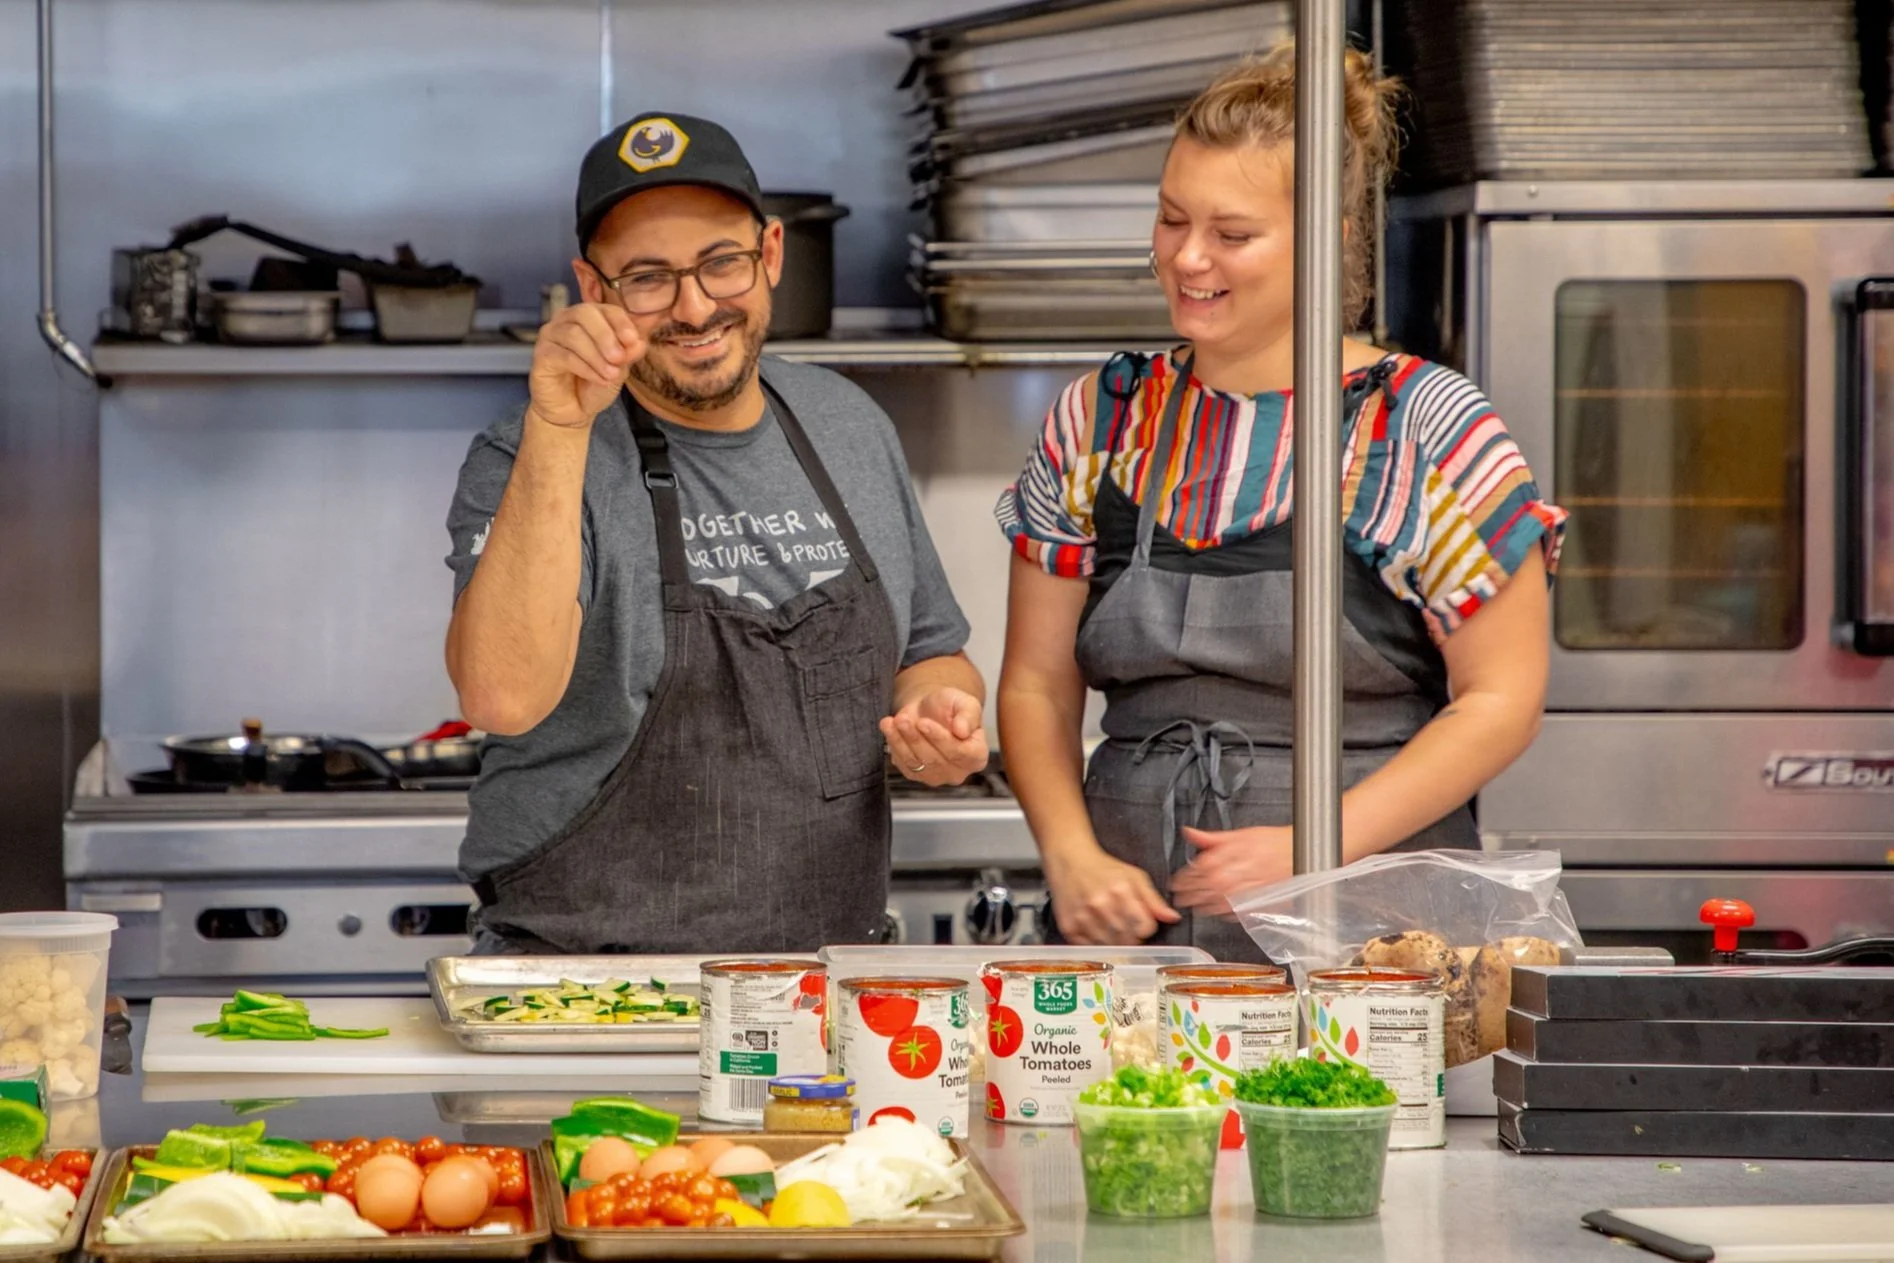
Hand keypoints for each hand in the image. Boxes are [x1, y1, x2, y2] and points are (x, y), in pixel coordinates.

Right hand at [527, 303, 646, 428]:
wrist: (573, 411)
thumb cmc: (594, 384)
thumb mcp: (618, 370)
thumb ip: (628, 355)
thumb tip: (639, 343)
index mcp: (590, 318)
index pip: (606, 309)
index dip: (620, 323)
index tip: (632, 340)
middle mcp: (566, 320)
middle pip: (585, 313)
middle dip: (605, 336)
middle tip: (619, 358)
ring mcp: (551, 336)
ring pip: (574, 335)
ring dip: (597, 356)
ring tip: (611, 374)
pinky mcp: (541, 355)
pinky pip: (564, 356)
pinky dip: (586, 368)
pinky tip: (599, 379)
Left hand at [881, 688, 987, 786]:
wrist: (930, 709)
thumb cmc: (950, 706)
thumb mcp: (965, 702)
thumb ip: (968, 715)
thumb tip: (963, 731)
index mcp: (977, 755)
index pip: (960, 753)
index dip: (940, 739)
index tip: (924, 723)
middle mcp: (959, 772)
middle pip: (935, 759)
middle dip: (916, 738)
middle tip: (903, 719)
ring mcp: (936, 776)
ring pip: (916, 762)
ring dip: (901, 740)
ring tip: (895, 720)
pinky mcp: (916, 775)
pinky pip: (903, 763)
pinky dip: (893, 745)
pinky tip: (889, 727)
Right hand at [1044, 847, 1180, 943]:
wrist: (1069, 859)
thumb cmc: (1104, 868)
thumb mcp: (1134, 876)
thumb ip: (1153, 899)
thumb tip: (1173, 918)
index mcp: (1121, 891)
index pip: (1144, 927)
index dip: (1146, 929)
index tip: (1140, 924)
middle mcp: (1101, 904)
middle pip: (1127, 939)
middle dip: (1131, 938)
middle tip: (1126, 929)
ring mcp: (1083, 916)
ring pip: (1109, 946)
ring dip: (1114, 943)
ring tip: (1110, 928)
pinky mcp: (1068, 926)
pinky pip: (1089, 947)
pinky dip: (1095, 944)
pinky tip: (1096, 930)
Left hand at [1170, 824, 1294, 915]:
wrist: (1301, 853)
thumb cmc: (1273, 842)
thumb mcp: (1240, 834)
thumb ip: (1212, 838)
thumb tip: (1189, 833)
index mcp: (1232, 853)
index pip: (1201, 868)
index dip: (1185, 877)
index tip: (1176, 882)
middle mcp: (1238, 871)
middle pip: (1206, 886)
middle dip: (1190, 893)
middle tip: (1179, 898)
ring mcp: (1248, 889)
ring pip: (1218, 901)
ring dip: (1202, 905)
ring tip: (1193, 907)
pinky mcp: (1258, 901)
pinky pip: (1236, 911)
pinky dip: (1223, 913)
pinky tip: (1215, 912)